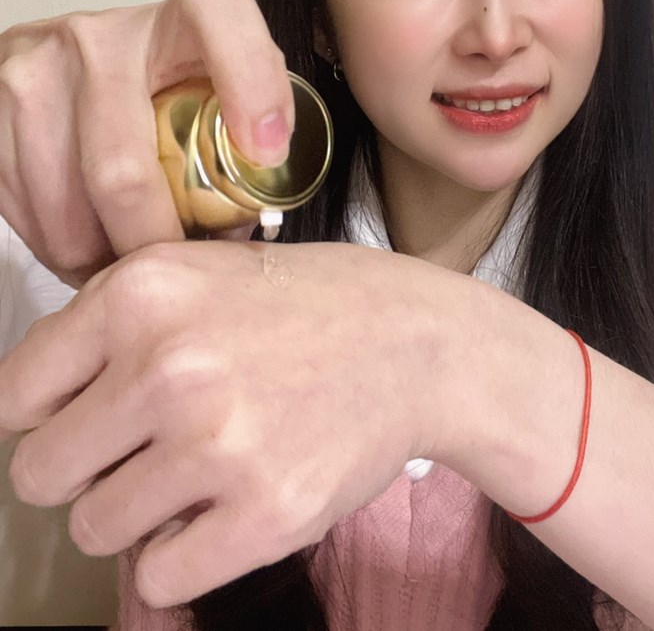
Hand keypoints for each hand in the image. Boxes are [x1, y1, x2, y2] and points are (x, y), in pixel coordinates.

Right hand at [0, 0, 293, 285]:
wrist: (77, 60)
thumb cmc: (168, 86)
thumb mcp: (221, 89)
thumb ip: (247, 133)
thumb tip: (242, 230)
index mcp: (180, 15)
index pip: (220, 14)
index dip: (251, 82)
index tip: (266, 152)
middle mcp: (102, 35)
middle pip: (123, 173)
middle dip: (154, 246)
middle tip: (177, 271)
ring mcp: (36, 70)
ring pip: (67, 214)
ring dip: (104, 258)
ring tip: (133, 256)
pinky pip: (24, 215)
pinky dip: (62, 248)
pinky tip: (91, 236)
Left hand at [0, 239, 452, 607]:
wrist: (419, 342)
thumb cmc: (307, 305)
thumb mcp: (202, 272)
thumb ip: (113, 325)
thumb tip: (33, 406)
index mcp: (140, 293)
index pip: (14, 394)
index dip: (48, 413)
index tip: (87, 417)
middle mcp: (168, 366)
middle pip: (39, 474)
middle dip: (86, 469)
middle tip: (145, 448)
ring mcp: (217, 444)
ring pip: (95, 528)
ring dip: (138, 511)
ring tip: (198, 470)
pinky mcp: (264, 514)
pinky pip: (158, 575)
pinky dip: (182, 553)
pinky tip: (226, 505)